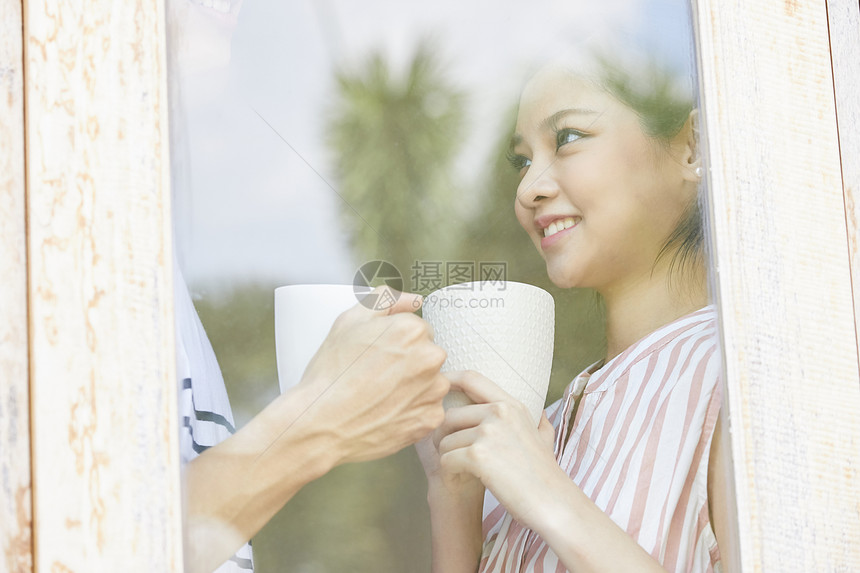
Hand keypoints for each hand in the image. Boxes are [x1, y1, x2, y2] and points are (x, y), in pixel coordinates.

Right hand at [298, 287, 448, 464]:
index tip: (379, 355)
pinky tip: (389, 412)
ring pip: (431, 382)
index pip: (418, 330)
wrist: (322, 424)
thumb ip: (385, 301)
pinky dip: (413, 412)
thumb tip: (413, 300)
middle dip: (409, 363)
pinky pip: (429, 409)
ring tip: (382, 396)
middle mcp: (430, 357)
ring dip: (414, 387)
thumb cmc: (332, 375)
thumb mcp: (348, 322)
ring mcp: (433, 389)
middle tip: (378, 377)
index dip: (396, 342)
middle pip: (427, 355)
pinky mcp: (431, 418)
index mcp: (412, 329)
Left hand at [437, 371, 559, 528]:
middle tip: (447, 451)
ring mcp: (488, 433)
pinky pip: (445, 459)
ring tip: (462, 470)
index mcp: (511, 405)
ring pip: (445, 440)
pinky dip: (450, 472)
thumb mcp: (544, 440)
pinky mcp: (477, 456)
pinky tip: (462, 479)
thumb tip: (541, 415)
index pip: (472, 379)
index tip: (438, 386)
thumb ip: (539, 424)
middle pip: (449, 415)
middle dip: (442, 435)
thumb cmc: (545, 475)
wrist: (552, 501)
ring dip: (447, 457)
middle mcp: (499, 413)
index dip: (450, 378)